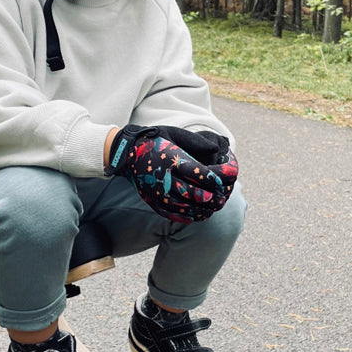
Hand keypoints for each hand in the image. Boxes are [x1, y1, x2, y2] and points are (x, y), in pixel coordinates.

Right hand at [106, 125, 237, 222]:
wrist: (126, 153)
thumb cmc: (156, 141)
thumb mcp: (176, 134)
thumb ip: (197, 142)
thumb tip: (217, 149)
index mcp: (172, 160)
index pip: (200, 174)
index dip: (216, 180)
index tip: (225, 181)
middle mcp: (165, 178)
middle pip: (195, 194)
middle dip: (212, 198)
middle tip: (223, 198)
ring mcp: (158, 193)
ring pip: (186, 208)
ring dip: (203, 210)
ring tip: (213, 209)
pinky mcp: (153, 202)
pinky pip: (173, 215)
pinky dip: (188, 217)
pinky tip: (198, 216)